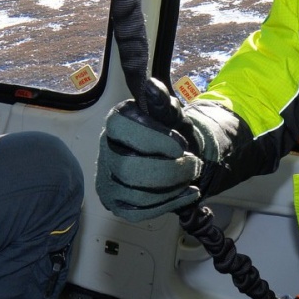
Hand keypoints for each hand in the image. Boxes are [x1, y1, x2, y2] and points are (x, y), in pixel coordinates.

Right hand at [96, 100, 207, 221]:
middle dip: (170, 170)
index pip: (124, 130)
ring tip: (189, 178)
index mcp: (116, 122)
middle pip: (129, 168)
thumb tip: (152, 87)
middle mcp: (105, 150)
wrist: (178, 158)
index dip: (156, 140)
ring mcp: (107, 179)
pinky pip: (139, 211)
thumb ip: (164, 104)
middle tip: (193, 165)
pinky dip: (169, 204)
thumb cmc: (173, 135)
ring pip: (136, 194)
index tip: (181, 145)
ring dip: (172, 188)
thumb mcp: (174, 117)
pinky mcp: (115, 202)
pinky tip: (186, 193)